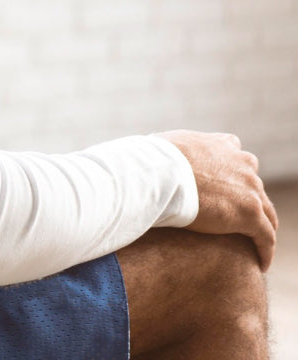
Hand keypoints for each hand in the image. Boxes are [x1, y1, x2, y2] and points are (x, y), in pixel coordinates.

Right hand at [157, 129, 278, 269]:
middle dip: (248, 201)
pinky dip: (265, 250)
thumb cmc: (149, 162)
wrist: (155, 173)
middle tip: (239, 222)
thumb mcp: (160, 149)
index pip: (237, 157)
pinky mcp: (250, 213)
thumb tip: (142, 160)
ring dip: (261, 228)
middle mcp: (240, 162)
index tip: (228, 190)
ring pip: (266, 213)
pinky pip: (265, 236)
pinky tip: (261, 263)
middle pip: (253, 185)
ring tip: (254, 245)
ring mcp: (249, 187)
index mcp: (220, 145)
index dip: (234, 175)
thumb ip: (168, 155)